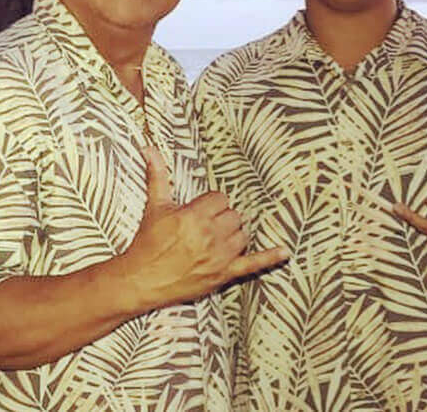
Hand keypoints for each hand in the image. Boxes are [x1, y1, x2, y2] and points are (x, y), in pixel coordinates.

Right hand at [117, 147, 287, 312]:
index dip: (210, 204)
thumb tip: (149, 147)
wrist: (142, 280)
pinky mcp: (224, 274)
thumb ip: (157, 176)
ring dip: (233, 234)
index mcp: (194, 216)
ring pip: (242, 235)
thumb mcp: (154, 207)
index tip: (199, 211)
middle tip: (204, 226)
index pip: (219, 199)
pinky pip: (253, 264)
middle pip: (233, 216)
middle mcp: (210, 235)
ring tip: (216, 238)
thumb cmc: (147, 243)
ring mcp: (220, 256)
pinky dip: (270, 257)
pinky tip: (285, 252)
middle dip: (221, 218)